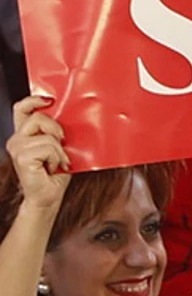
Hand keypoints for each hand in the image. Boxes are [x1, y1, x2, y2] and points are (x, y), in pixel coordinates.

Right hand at [6, 96, 69, 211]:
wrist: (49, 194)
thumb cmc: (56, 171)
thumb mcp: (59, 144)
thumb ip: (56, 129)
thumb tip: (70, 112)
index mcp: (26, 133)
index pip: (22, 108)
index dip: (33, 100)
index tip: (50, 100)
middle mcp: (17, 139)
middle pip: (38, 117)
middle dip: (56, 129)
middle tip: (60, 145)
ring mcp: (17, 148)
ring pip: (48, 135)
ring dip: (59, 150)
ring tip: (55, 161)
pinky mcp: (22, 157)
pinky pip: (49, 147)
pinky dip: (56, 157)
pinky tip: (51, 167)